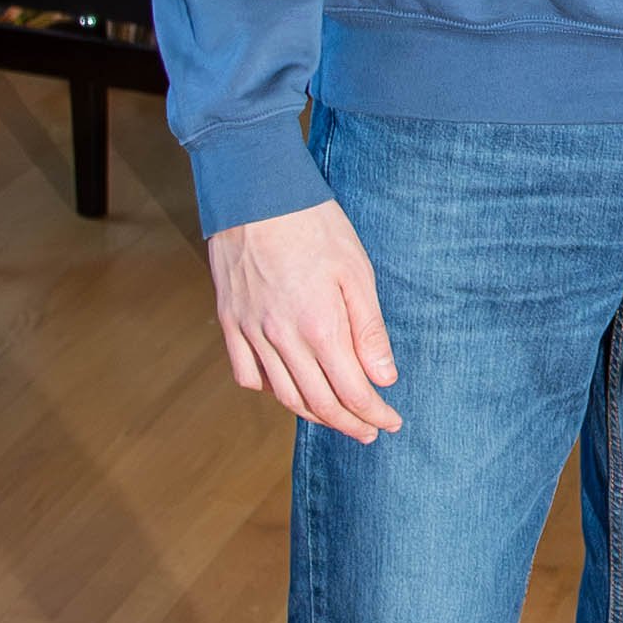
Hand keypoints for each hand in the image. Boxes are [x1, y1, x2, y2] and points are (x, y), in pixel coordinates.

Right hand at [208, 200, 401, 440]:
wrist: (256, 192)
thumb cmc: (314, 225)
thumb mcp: (357, 272)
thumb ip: (369, 330)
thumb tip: (383, 378)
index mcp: (319, 327)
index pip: (352, 391)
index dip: (374, 413)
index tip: (391, 422)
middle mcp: (282, 338)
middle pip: (318, 403)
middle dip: (349, 423)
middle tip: (370, 431)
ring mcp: (251, 332)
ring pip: (283, 394)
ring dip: (313, 414)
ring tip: (336, 418)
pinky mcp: (231, 321)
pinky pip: (247, 374)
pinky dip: (269, 390)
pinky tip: (288, 389)